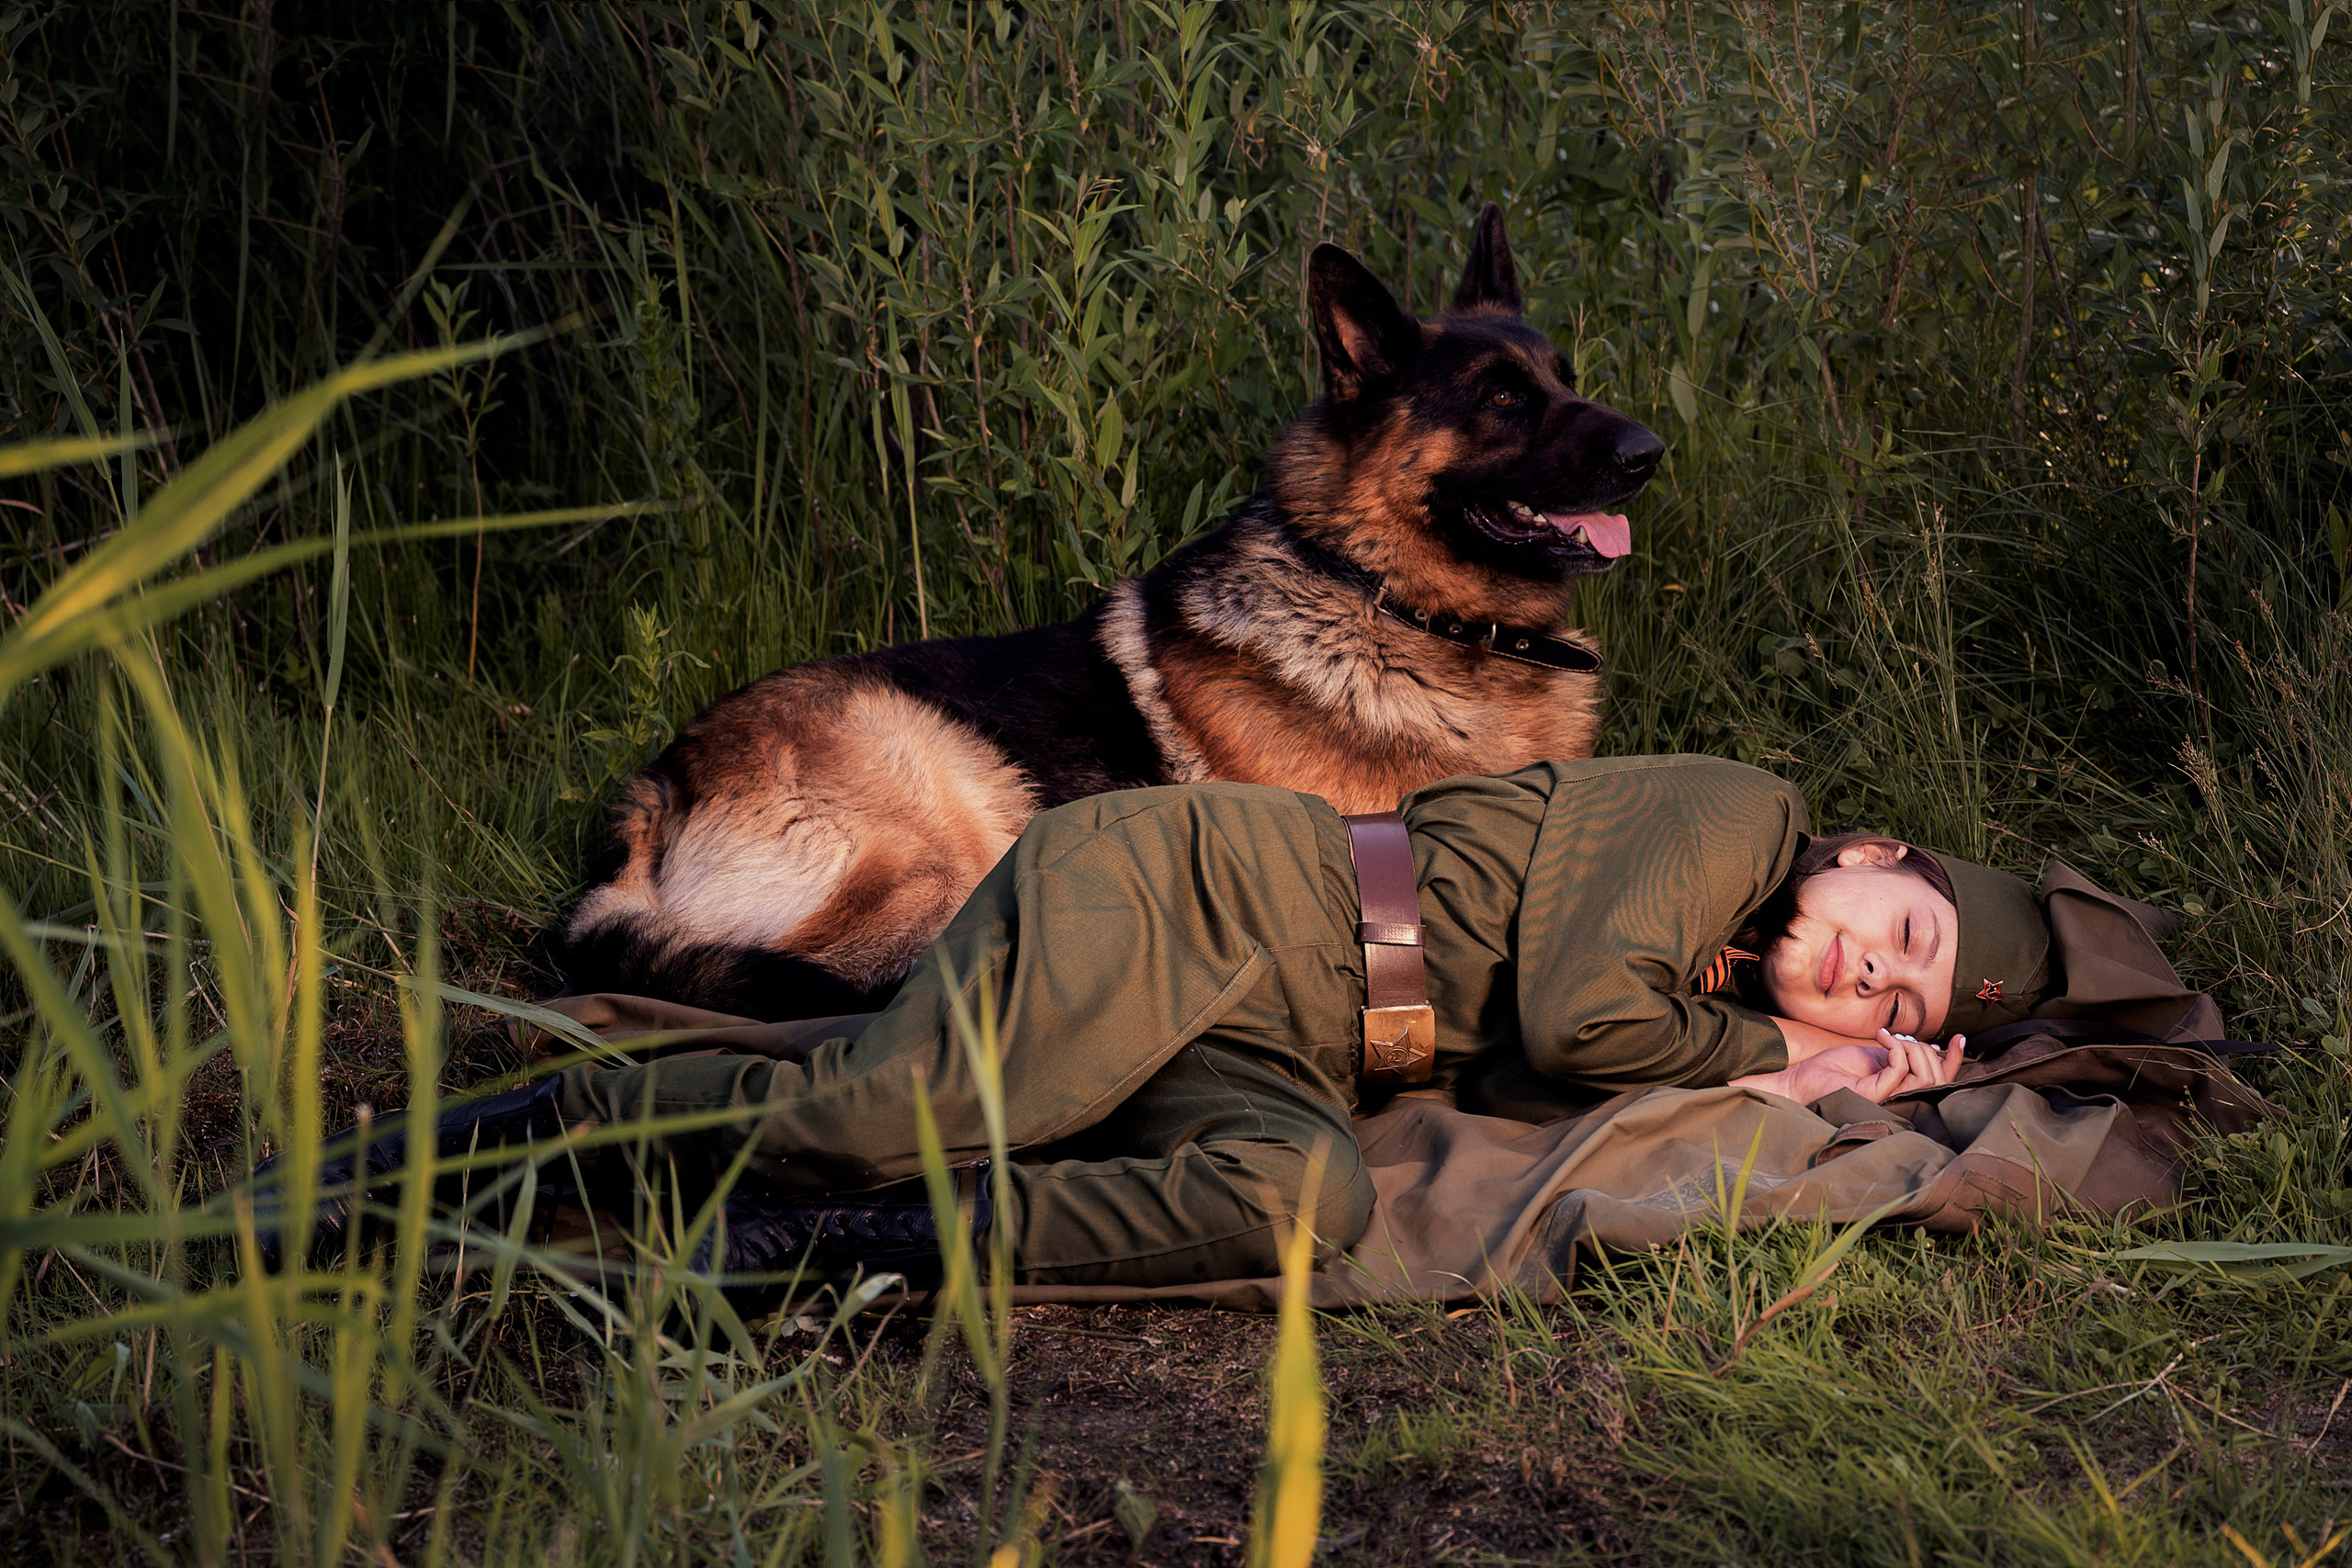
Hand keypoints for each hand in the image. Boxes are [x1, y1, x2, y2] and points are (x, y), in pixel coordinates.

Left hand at [1732, 1033, 1965, 1105]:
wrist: (1801, 1080)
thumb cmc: (1833, 1070)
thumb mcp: (1874, 1056)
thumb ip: (1902, 1055)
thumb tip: (1932, 1048)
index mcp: (1901, 1090)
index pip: (1939, 1081)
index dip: (1953, 1061)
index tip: (1960, 1038)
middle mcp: (1899, 1098)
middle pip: (1938, 1080)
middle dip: (1930, 1051)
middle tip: (1903, 1038)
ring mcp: (1888, 1099)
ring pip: (1925, 1078)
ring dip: (1914, 1049)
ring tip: (1892, 1038)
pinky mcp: (1873, 1095)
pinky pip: (1900, 1072)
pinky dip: (1897, 1050)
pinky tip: (1883, 1039)